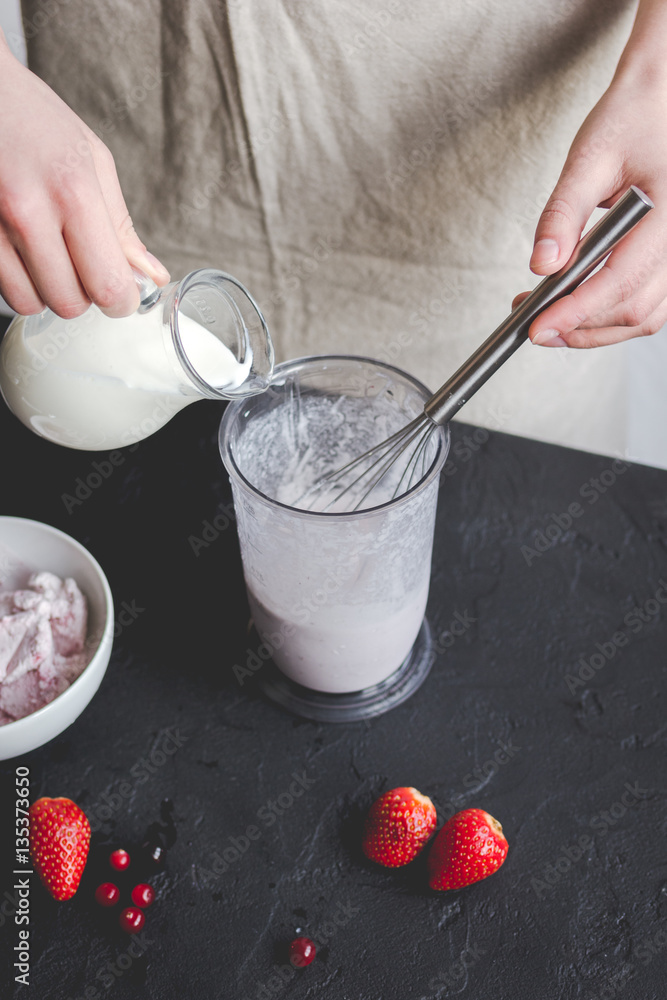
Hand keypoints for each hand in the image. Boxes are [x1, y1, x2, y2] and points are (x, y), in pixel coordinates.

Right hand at [0, 31, 168, 318]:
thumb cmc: (33, 118)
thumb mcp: (91, 159)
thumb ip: (121, 226)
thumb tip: (150, 276)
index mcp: (72, 190)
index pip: (107, 285)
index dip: (122, 302)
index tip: (123, 296)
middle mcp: (26, 211)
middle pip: (68, 303)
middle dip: (82, 294)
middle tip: (80, 265)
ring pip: (28, 302)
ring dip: (44, 289)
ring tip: (45, 251)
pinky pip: (0, 287)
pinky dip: (15, 279)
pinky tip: (19, 247)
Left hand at [515, 1, 666, 348]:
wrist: (663, 98)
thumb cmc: (633, 118)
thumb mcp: (588, 158)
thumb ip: (562, 214)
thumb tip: (540, 266)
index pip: (620, 281)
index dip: (575, 310)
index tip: (537, 327)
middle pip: (634, 310)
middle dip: (580, 326)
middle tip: (532, 323)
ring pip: (645, 316)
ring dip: (595, 327)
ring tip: (548, 315)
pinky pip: (650, 303)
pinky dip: (612, 314)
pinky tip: (577, 304)